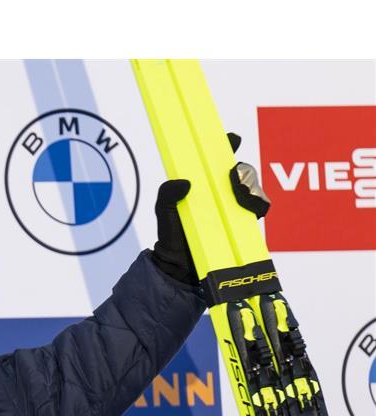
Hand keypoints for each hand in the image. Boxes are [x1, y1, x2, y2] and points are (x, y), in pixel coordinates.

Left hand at [150, 132, 271, 285]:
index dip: (228, 146)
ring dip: (250, 186)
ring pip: (254, 188)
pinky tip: (249, 206)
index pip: (219, 161)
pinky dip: (258, 203)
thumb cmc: (171, 237)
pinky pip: (261, 208)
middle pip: (243, 172)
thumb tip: (184, 182)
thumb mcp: (164, 212)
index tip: (232, 139)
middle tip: (232, 174)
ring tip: (239, 193)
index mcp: (204, 186)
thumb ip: (167, 195)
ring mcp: (235, 209)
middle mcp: (222, 195)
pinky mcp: (245, 224)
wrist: (180, 268)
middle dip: (242, 169)